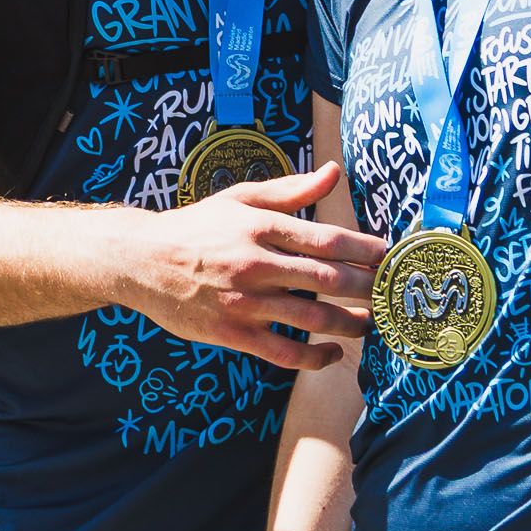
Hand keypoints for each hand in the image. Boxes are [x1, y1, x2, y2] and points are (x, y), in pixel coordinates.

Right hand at [111, 163, 385, 370]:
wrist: (139, 260)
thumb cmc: (195, 226)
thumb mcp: (240, 199)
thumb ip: (291, 190)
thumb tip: (334, 173)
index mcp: (260, 227)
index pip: (326, 239)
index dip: (365, 249)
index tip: (391, 257)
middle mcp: (256, 263)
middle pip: (328, 280)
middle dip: (367, 288)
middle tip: (392, 294)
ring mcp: (244, 302)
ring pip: (312, 319)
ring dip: (351, 325)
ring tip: (372, 325)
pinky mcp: (232, 333)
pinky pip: (284, 352)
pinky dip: (314, 357)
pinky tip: (333, 354)